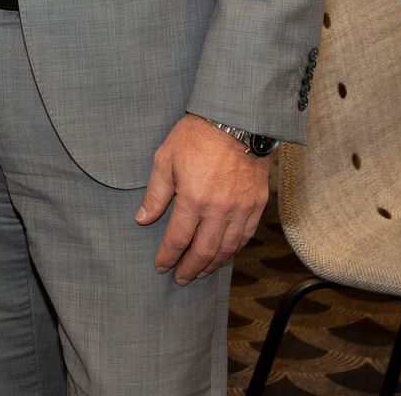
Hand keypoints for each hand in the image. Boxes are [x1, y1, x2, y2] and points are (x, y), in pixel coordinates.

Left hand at [134, 114, 268, 284]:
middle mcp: (219, 210)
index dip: (168, 257)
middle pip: (204, 251)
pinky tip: (224, 254)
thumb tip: (143, 219)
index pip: (178, 239)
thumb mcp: (165, 160)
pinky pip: (245, 236)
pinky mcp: (257, 205)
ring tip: (200, 271)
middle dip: (190, 268)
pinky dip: (233, 250)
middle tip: (180, 278)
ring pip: (227, 248)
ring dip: (212, 264)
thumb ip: (155, 194)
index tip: (161, 267)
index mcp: (193, 200)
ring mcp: (241, 209)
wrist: (236, 121)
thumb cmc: (196, 137)